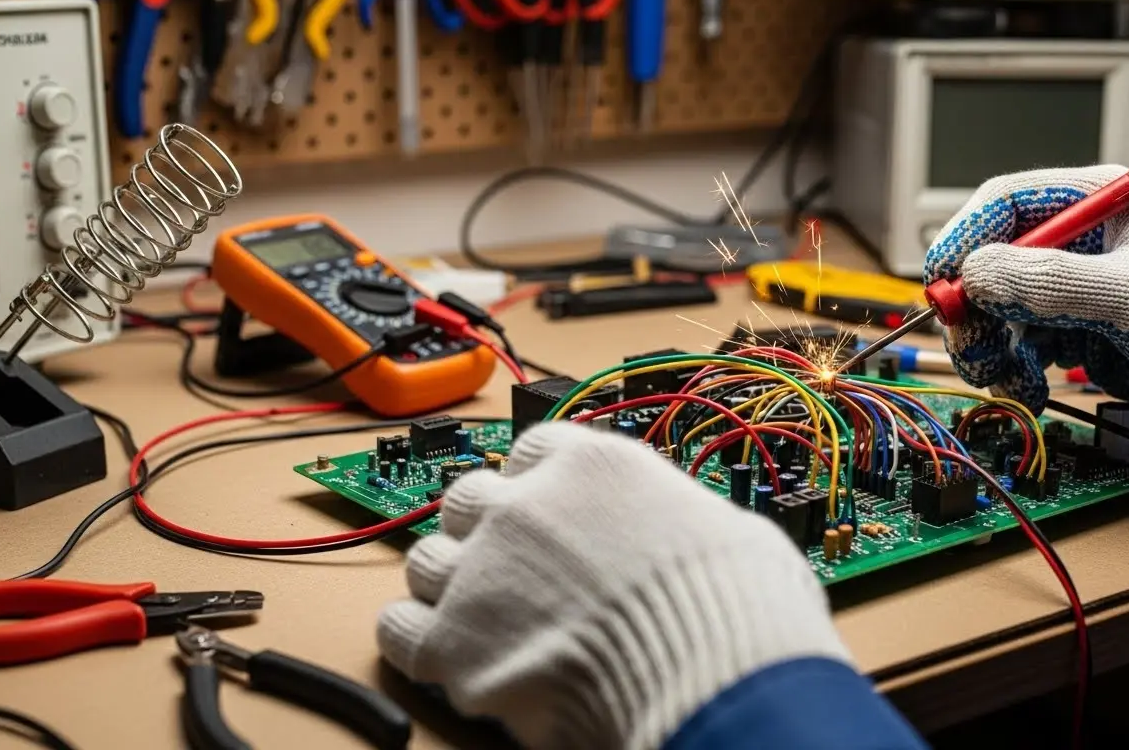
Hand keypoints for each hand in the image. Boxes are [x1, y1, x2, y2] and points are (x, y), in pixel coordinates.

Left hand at [376, 423, 850, 749]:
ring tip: (476, 615)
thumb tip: (683, 535)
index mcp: (590, 464)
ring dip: (447, 584)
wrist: (708, 677)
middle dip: (483, 531)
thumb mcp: (724, 527)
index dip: (534, 485)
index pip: (531, 451)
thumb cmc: (731, 609)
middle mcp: (525, 505)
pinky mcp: (453, 643)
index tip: (538, 506)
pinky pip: (398, 628)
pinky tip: (437, 649)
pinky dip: (413, 638)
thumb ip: (672, 517)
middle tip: (507, 567)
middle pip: (468, 500)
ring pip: (425, 560)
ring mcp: (481, 571)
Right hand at [923, 165, 1128, 453]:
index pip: (1005, 204)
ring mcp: (1074, 287)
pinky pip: (1019, 345)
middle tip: (971, 344)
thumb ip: (1052, 282)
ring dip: (990, 347)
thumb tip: (977, 272)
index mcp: (1095, 203)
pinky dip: (1014, 370)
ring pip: (998, 310)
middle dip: (974, 308)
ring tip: (1008, 380)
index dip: (965, 237)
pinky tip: (1031, 389)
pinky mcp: (1076, 329)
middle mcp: (1076, 241)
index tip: (943, 280)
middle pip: (990, 263)